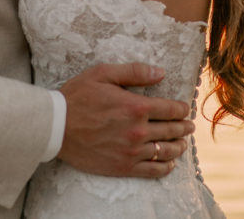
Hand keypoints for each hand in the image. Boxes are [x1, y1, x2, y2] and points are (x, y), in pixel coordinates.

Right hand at [57, 62, 194, 177]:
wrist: (55, 126)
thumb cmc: (77, 96)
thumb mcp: (103, 74)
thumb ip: (134, 72)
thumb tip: (161, 72)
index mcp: (136, 107)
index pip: (171, 109)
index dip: (181, 109)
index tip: (184, 108)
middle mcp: (138, 130)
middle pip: (172, 130)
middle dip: (184, 127)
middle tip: (189, 126)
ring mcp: (131, 151)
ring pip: (165, 151)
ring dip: (178, 147)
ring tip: (182, 144)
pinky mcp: (123, 167)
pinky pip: (152, 171)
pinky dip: (165, 167)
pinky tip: (169, 164)